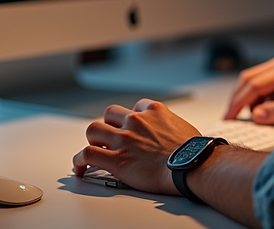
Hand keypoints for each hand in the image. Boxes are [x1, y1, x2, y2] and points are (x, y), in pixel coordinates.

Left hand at [73, 99, 199, 194]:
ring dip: (93, 140)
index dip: (131, 118)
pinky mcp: (116, 160)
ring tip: (95, 148)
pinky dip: (80, 160)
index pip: (135, 107)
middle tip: (112, 138)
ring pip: (93, 130)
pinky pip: (87, 155)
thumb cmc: (193, 151)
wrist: (192, 165)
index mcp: (154, 111)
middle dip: (110, 126)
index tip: (131, 127)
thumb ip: (171, 127)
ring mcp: (124, 140)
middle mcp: (136, 122)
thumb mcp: (184, 127)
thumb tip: (174, 135)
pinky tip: (80, 166)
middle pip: (110, 114)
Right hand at [225, 53, 273, 126]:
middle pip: (248, 80)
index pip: (253, 85)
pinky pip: (262, 86)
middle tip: (229, 119)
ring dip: (247, 100)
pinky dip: (257, 99)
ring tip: (248, 119)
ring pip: (252, 82)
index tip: (228, 118)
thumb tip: (256, 115)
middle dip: (237, 100)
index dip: (237, 103)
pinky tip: (262, 113)